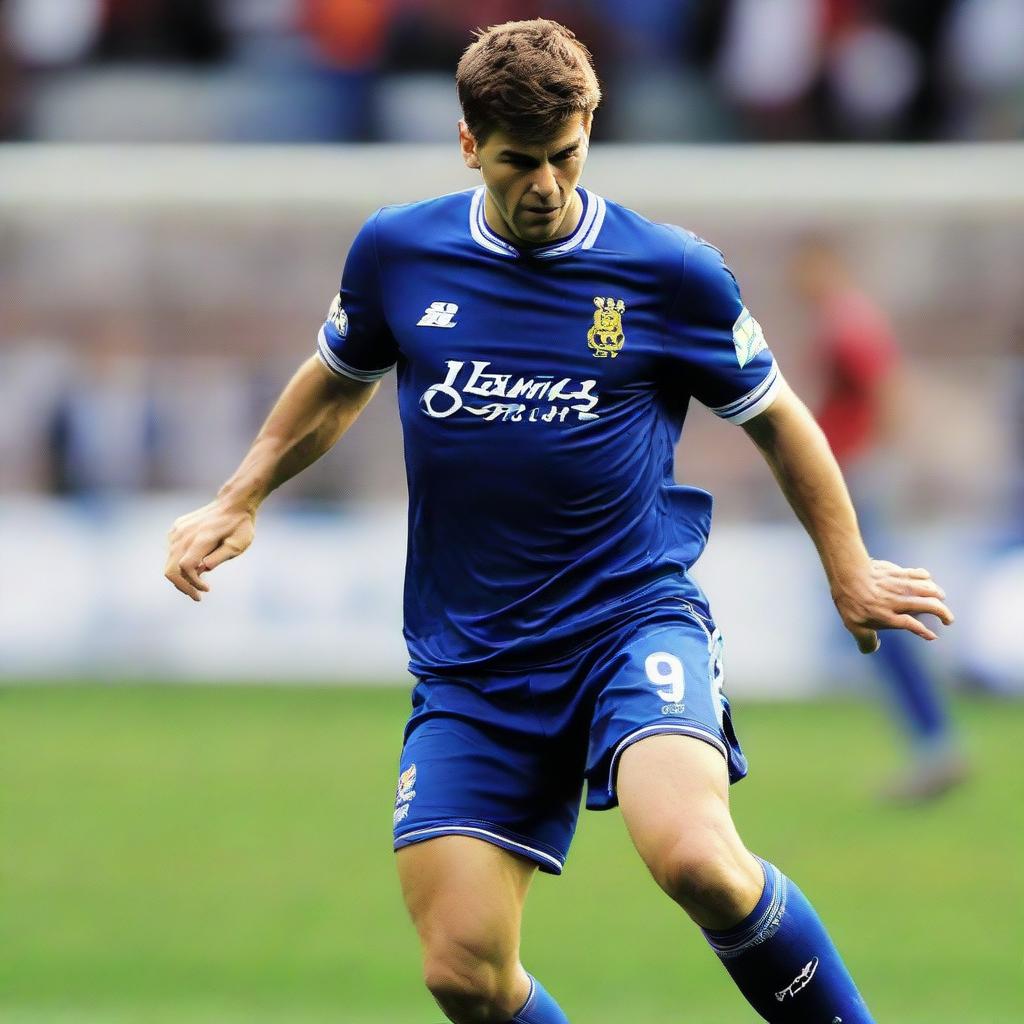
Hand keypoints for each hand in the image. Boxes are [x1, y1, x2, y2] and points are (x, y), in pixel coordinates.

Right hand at [164, 500, 255, 600]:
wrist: (233, 503)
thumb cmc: (240, 526)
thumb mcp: (238, 544)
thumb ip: (220, 557)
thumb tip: (203, 569)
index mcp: (201, 538)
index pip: (185, 567)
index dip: (193, 583)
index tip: (207, 589)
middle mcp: (185, 534)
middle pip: (171, 569)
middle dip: (183, 586)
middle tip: (197, 596)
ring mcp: (178, 530)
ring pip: (169, 561)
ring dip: (181, 577)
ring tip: (198, 584)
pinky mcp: (176, 529)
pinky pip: (172, 551)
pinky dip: (180, 563)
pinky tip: (196, 565)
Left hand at [832, 559, 953, 653]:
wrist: (847, 574)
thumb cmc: (849, 601)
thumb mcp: (853, 625)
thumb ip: (865, 640)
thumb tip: (872, 649)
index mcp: (888, 617)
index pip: (912, 626)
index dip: (924, 632)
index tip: (933, 636)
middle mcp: (897, 602)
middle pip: (928, 605)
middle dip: (943, 613)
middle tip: (948, 620)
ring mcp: (898, 586)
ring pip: (926, 588)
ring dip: (938, 594)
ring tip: (941, 598)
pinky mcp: (898, 572)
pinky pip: (917, 574)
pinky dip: (926, 577)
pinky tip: (928, 579)